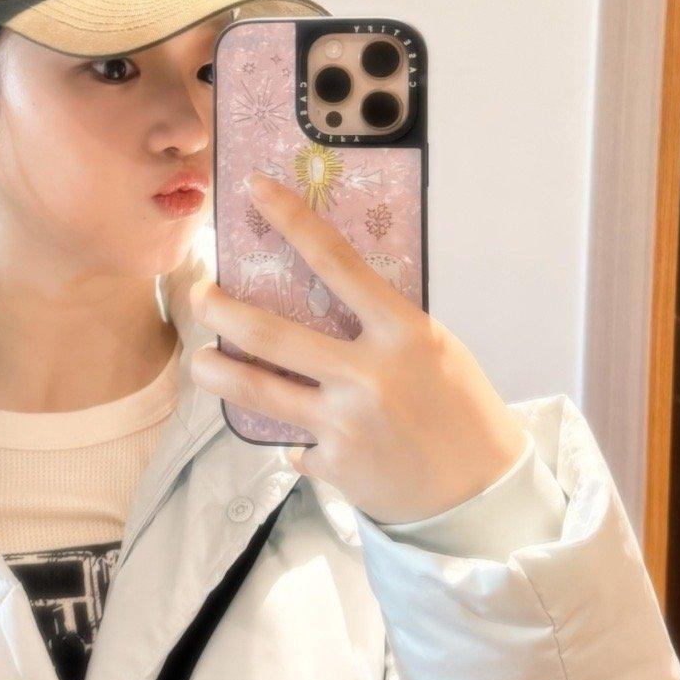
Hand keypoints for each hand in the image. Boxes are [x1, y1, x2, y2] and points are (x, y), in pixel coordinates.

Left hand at [188, 172, 525, 525]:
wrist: (480, 490)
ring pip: (254, 388)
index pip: (336, 261)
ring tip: (200, 360)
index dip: (290, 219)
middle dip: (219, 309)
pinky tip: (309, 437)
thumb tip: (317, 298)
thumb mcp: (432, 349)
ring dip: (214, 370)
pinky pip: (293, 441)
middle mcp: (367, 373)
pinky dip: (295, 436)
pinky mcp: (331, 463)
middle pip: (267, 331)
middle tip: (199, 295)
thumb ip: (379, 326)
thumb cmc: (459, 408)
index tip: (253, 189)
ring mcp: (344, 422)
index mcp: (402, 332)